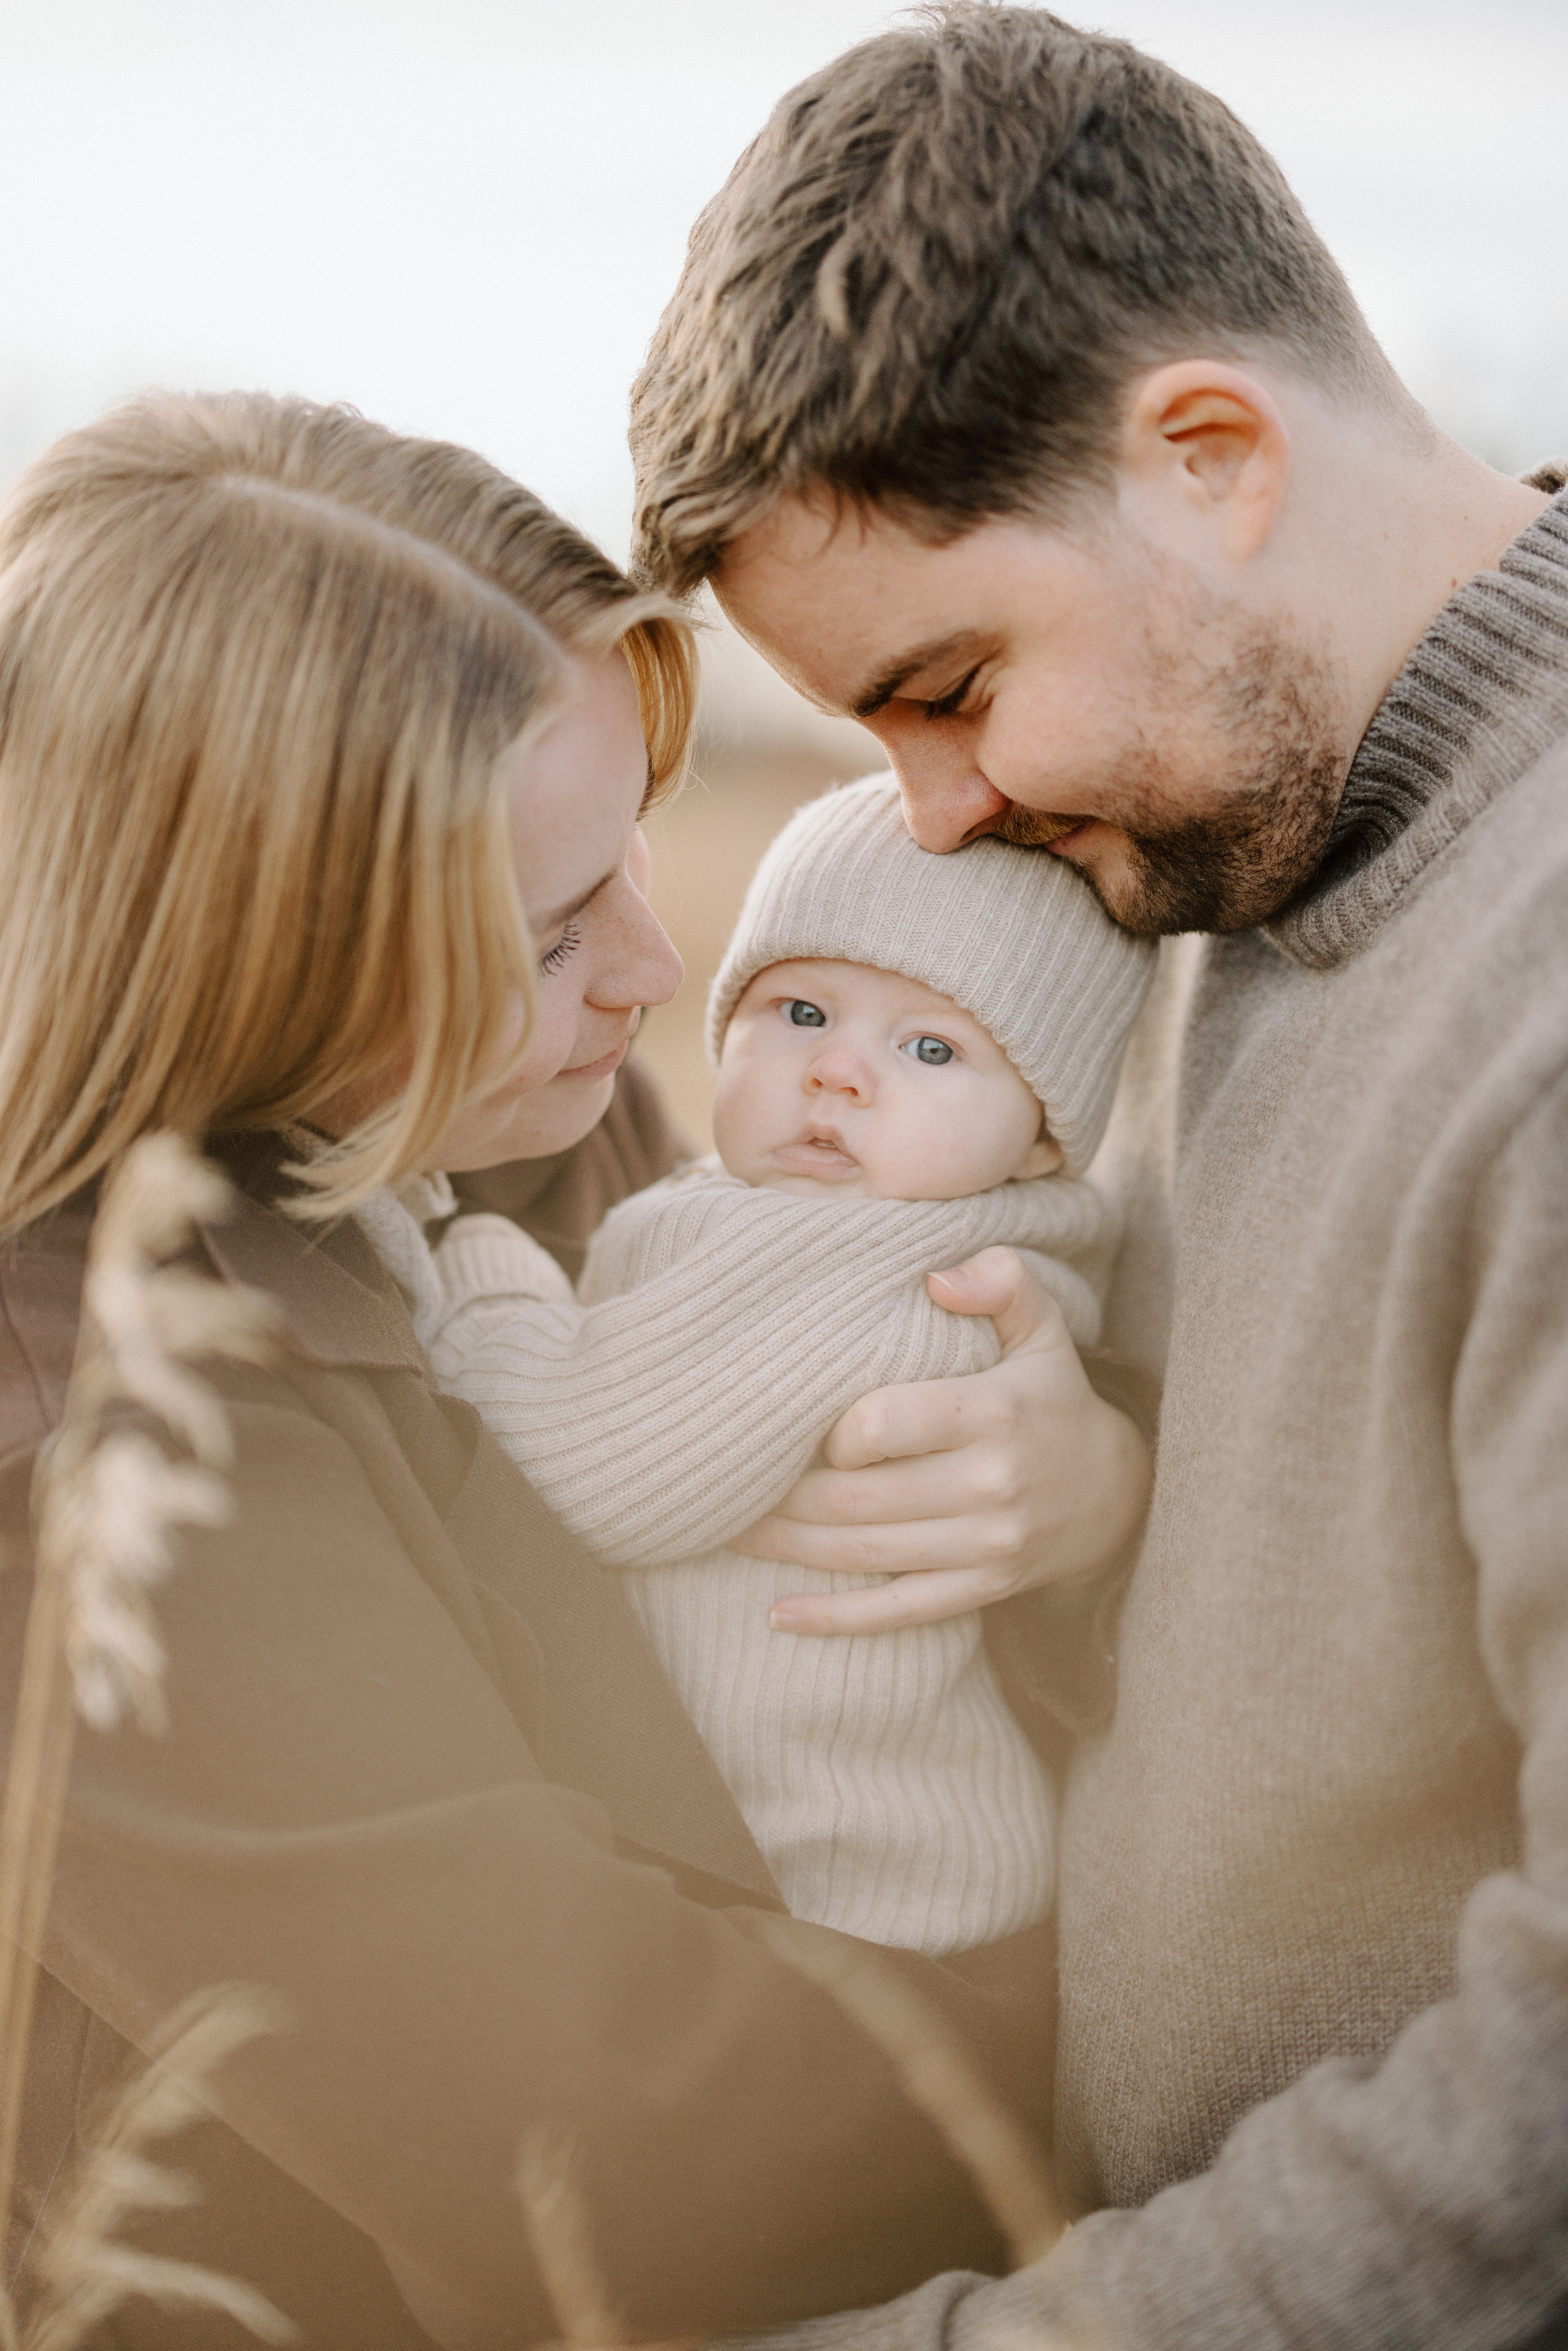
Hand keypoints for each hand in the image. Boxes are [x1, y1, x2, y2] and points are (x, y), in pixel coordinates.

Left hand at [733, 1247, 1151, 1634]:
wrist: (1115, 1497)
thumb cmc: (1052, 1398)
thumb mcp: (1044, 1330)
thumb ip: (1003, 1282)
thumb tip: (937, 1279)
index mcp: (994, 1414)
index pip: (886, 1425)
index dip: (834, 1430)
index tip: (807, 1425)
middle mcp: (990, 1486)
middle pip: (859, 1497)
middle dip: (784, 1496)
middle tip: (727, 1484)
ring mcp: (985, 1547)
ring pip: (865, 1554)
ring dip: (788, 1548)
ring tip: (729, 1532)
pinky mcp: (980, 1589)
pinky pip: (898, 1612)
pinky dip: (835, 1619)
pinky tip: (778, 1617)